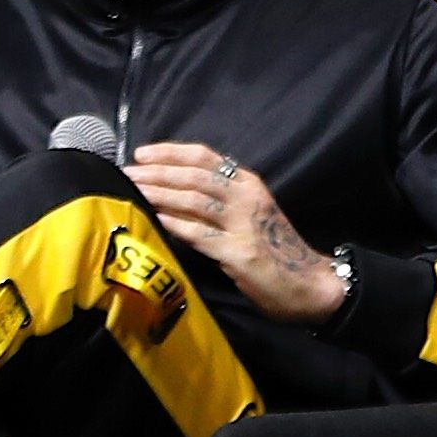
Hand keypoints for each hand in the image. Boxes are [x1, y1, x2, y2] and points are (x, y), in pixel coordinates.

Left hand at [125, 141, 338, 321]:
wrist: (310, 283)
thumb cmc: (276, 249)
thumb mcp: (251, 214)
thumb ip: (219, 202)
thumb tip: (171, 193)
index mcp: (249, 183)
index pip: (205, 157)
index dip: (170, 152)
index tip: (142, 153)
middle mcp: (246, 197)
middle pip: (194, 175)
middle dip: (157, 172)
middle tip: (127, 172)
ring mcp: (243, 223)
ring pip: (193, 200)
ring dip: (159, 193)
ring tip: (134, 191)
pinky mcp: (238, 251)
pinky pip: (199, 233)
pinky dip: (174, 224)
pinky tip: (155, 218)